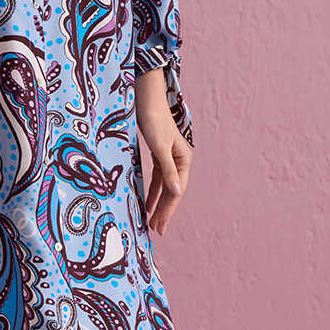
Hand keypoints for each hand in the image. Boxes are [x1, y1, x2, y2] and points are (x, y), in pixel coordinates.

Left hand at [135, 67, 190, 236]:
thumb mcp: (159, 147)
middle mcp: (179, 161)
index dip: (168, 209)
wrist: (146, 99)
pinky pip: (157, 178)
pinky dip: (152, 191)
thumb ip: (167, 170)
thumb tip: (176, 192)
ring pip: (164, 186)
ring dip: (158, 203)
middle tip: (155, 230)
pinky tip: (147, 202)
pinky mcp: (159, 155)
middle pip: (172, 191)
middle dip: (163, 211)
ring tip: (152, 222)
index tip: (159, 226)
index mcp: (184, 159)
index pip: (176, 190)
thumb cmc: (153, 120)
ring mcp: (169, 158)